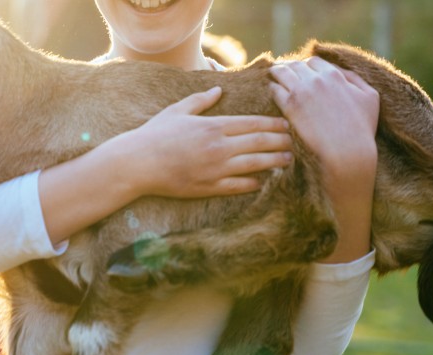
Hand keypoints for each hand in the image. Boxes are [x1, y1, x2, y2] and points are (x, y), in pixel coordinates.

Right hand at [103, 86, 293, 198]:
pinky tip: (263, 181)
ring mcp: (215, 169)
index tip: (286, 124)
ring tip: (288, 159)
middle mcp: (219, 147)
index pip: (252, 124)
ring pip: (254, 165)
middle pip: (259, 143)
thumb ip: (200, 100)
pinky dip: (253, 183)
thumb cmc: (155, 134)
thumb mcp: (177, 111)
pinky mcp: (209, 187)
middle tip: (294, 141)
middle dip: (279, 141)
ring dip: (274, 161)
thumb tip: (218, 88)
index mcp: (213, 126)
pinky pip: (238, 185)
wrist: (137, 164)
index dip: (272, 124)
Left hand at [269, 57, 378, 169]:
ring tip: (273, 78)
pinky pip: (274, 90)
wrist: (348, 151)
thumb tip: (340, 71)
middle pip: (295, 65)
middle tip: (282, 72)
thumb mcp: (370, 97)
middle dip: (288, 67)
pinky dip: (272, 89)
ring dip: (276, 73)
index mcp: (334, 75)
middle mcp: (316, 79)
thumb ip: (355, 79)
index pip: (313, 62)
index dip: (306, 66)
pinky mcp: (290, 107)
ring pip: (281, 72)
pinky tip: (273, 93)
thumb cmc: (362, 128)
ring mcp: (301, 92)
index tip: (301, 72)